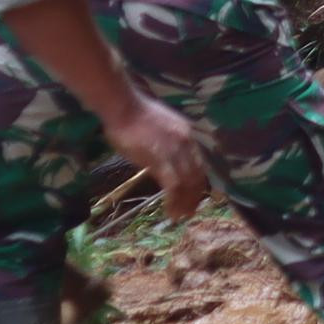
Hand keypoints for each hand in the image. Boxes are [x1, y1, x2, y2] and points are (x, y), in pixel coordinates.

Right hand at [103, 97, 210, 221]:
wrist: (123, 107)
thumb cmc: (133, 117)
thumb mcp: (159, 130)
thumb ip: (168, 145)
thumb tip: (167, 160)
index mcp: (187, 135)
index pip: (200, 165)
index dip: (198, 185)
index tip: (193, 198)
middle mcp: (187, 143)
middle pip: (198, 176)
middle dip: (194, 198)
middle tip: (188, 213)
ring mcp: (175, 151)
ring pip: (188, 184)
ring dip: (185, 203)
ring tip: (179, 216)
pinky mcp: (161, 159)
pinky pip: (173, 186)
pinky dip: (174, 201)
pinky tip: (170, 211)